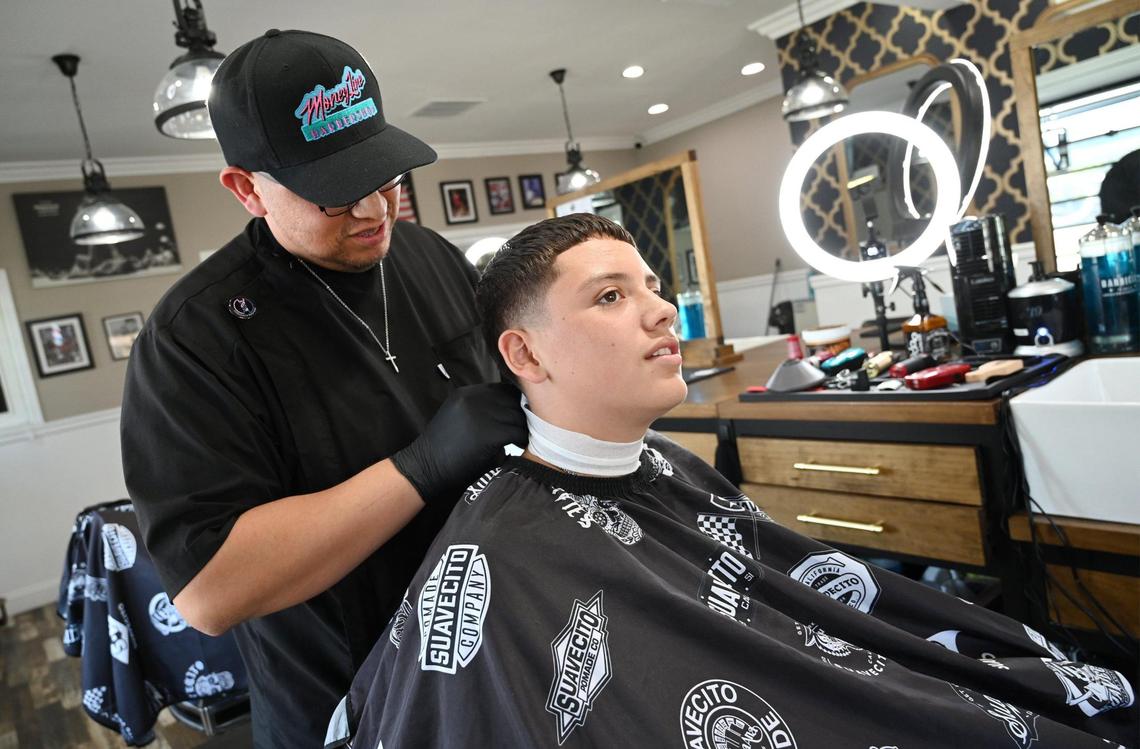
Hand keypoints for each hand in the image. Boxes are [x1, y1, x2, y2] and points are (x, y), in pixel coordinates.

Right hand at [392, 382, 526, 504]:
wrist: (424, 468)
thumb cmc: (444, 450)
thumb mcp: (460, 418)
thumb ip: (483, 411)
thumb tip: (516, 412)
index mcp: (466, 394)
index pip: (503, 389)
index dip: (516, 401)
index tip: (522, 414)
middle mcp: (473, 400)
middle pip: (512, 400)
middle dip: (523, 413)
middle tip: (530, 427)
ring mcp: (480, 415)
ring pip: (517, 416)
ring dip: (524, 427)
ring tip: (526, 437)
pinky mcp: (487, 433)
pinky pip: (516, 432)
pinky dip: (522, 439)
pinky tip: (521, 445)